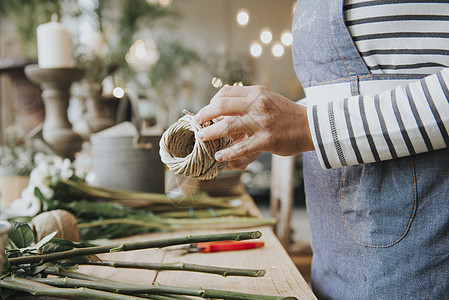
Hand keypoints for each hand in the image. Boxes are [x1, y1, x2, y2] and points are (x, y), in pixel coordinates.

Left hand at [194, 85, 313, 166]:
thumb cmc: (287, 114)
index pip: (226, 92)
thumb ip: (248, 101)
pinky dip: (228, 153)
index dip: (211, 102)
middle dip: (204, 115)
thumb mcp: (268, 99)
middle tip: (196, 123)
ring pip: (228, 126)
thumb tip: (225, 108)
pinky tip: (220, 156)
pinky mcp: (266, 140)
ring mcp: (262, 122)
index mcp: (257, 92)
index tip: (206, 111)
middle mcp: (258, 104)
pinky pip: (242, 147)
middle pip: (222, 106)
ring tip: (201, 138)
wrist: (311, 126)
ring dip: (211, 133)